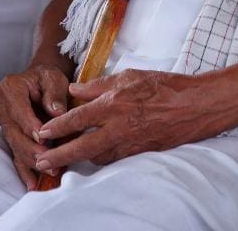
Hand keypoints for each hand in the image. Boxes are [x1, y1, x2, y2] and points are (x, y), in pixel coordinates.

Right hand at [0, 63, 69, 188]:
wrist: (41, 83)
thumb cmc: (48, 79)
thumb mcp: (54, 78)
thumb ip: (54, 94)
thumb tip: (56, 112)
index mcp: (10, 89)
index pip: (18, 109)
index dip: (29, 124)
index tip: (42, 136)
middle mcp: (3, 108)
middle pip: (14, 132)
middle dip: (31, 147)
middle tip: (47, 159)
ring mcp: (5, 125)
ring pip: (16, 146)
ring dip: (31, 161)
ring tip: (49, 171)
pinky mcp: (11, 139)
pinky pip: (16, 156)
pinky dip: (25, 171)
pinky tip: (33, 184)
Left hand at [35, 69, 203, 168]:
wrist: (196, 106)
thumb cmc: (165, 86)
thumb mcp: (130, 76)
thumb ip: (100, 85)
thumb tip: (76, 89)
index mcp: (115, 104)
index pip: (78, 118)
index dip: (57, 127)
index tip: (41, 133)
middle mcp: (119, 126)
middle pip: (82, 146)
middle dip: (60, 155)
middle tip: (42, 161)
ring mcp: (130, 143)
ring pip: (97, 156)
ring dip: (80, 157)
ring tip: (65, 157)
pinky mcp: (140, 152)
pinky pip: (114, 158)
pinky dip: (102, 157)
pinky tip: (95, 155)